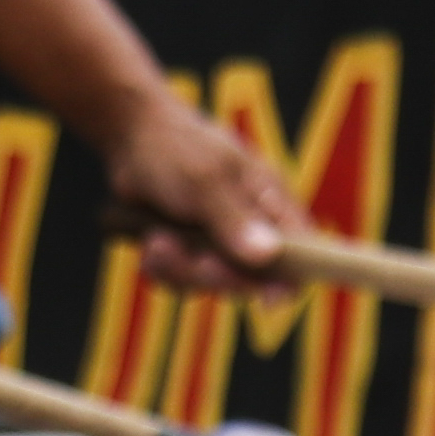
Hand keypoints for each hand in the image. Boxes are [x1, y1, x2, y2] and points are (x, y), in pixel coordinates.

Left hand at [99, 95, 305, 296]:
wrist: (131, 134)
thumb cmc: (178, 147)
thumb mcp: (206, 179)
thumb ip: (235, 219)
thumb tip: (269, 255)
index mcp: (273, 203)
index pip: (304, 252)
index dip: (292, 280)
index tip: (270, 300)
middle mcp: (252, 227)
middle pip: (252, 279)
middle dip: (219, 276)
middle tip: (199, 262)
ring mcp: (219, 242)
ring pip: (211, 284)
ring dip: (181, 270)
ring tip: (160, 241)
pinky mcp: (189, 252)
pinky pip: (182, 281)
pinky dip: (163, 268)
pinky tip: (151, 243)